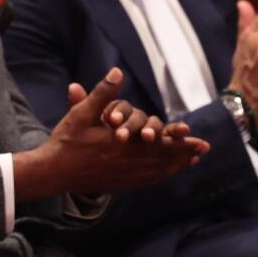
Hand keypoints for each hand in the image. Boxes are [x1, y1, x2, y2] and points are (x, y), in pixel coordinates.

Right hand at [44, 69, 208, 193]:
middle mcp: (126, 163)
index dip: (178, 140)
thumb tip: (117, 72)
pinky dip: (161, 176)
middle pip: (162, 158)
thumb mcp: (81, 113)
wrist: (53, 172)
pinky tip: (167, 173)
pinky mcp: (118, 184)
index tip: (196, 136)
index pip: (157, 142)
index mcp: (121, 144)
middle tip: (204, 148)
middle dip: (184, 152)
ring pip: (157, 172)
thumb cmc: (67, 141)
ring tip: (193, 160)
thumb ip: (102, 94)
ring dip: (176, 165)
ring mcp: (123, 176)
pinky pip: (146, 181)